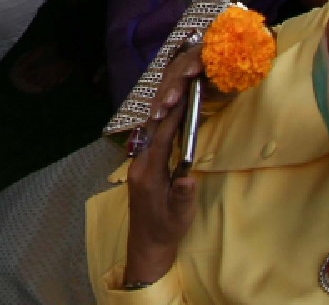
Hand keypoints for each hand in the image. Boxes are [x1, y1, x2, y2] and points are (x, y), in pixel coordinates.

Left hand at [125, 47, 200, 284]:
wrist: (147, 245)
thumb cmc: (165, 230)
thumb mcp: (179, 216)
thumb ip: (183, 196)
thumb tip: (189, 177)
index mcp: (147, 173)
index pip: (159, 138)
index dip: (171, 117)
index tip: (183, 95)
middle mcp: (139, 164)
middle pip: (151, 128)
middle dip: (165, 105)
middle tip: (181, 81)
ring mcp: (139, 164)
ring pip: (149, 131)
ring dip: (162, 111)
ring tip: (177, 88)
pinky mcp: (143, 167)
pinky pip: (151, 139)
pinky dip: (162, 124)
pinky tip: (172, 113)